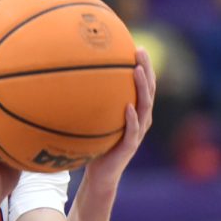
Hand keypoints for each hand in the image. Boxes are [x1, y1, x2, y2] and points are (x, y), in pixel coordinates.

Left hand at [81, 50, 155, 190]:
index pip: (145, 84)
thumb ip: (91, 102)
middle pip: (150, 89)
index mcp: (137, 111)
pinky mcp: (130, 146)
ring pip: (146, 106)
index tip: (137, 46)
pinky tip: (128, 106)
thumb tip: (71, 78)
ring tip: (136, 70)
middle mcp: (141, 119)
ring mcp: (138, 132)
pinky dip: (132, 118)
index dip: (145, 65)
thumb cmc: (96, 145)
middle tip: (139, 50)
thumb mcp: (95, 120)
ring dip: (142, 87)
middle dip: (147, 68)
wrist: (100, 175)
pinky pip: (133, 130)